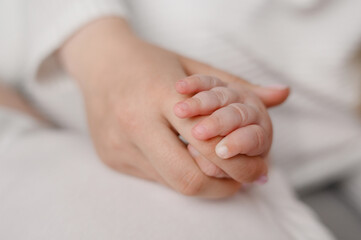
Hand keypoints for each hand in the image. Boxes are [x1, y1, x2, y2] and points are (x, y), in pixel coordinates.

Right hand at [59, 17, 288, 197]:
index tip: (256, 169)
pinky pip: (154, 178)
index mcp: (159, 94)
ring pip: (172, 183)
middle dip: (223, 186)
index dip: (238, 165)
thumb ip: (238, 86)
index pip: (208, 143)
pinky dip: (175, 172)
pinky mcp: (111, 159)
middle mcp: (135, 123)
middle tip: (240, 178)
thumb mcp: (194, 66)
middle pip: (189, 178)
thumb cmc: (150, 62)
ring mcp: (120, 145)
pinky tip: (181, 156)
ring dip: (201, 180)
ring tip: (214, 165)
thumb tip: (282, 95)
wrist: (100, 63)